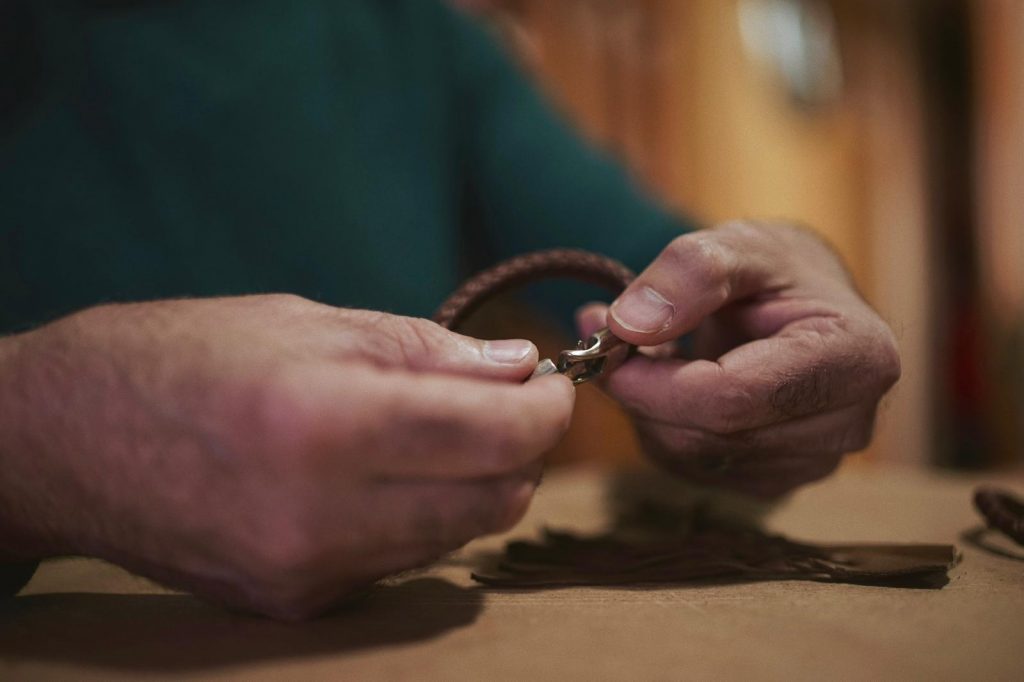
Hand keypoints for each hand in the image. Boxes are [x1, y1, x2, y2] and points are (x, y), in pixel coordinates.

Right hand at [0, 295, 573, 617]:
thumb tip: (516, 368)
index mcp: (324, 423)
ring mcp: (307, 572)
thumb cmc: (179, 356)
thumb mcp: (304, 324)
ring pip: (454, 539)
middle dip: (521, 451)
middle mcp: (320, 516)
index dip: (547, 410)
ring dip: (473, 485)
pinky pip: (398, 562)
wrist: (65, 440)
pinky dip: (418, 517)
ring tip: (439, 432)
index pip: (493, 438)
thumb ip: (423, 350)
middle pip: (492, 502)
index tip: (551, 386)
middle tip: (502, 404)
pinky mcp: (295, 603)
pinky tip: (382, 475)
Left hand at [578, 222, 899, 497]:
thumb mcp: (738, 244)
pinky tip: (669, 385)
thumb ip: (688, 272)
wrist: (798, 304)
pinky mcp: (776, 480)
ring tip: (647, 351)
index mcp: (856, 358)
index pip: (734, 397)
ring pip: (691, 457)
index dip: (655, 381)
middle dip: (642, 393)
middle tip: (606, 343)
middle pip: (709, 435)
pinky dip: (662, 427)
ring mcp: (813, 463)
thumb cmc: (775, 269)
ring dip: (647, 409)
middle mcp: (847, 425)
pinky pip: (691, 469)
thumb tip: (628, 324)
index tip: (607, 345)